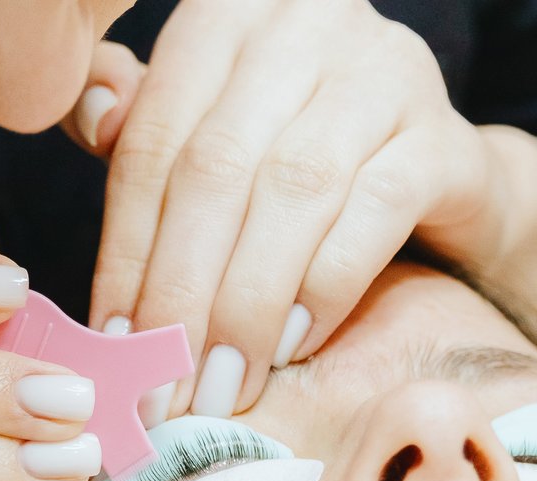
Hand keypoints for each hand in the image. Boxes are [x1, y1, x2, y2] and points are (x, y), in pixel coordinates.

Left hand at [63, 0, 491, 419]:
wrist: (437, 173)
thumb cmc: (297, 158)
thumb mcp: (209, 134)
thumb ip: (142, 131)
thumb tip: (93, 119)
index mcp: (225, 15)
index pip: (154, 143)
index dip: (125, 252)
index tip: (114, 347)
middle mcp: (303, 25)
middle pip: (216, 170)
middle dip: (181, 294)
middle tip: (163, 387)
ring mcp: (382, 72)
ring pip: (292, 193)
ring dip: (246, 306)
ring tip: (220, 385)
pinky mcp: (443, 135)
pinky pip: (375, 213)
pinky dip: (323, 289)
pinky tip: (291, 346)